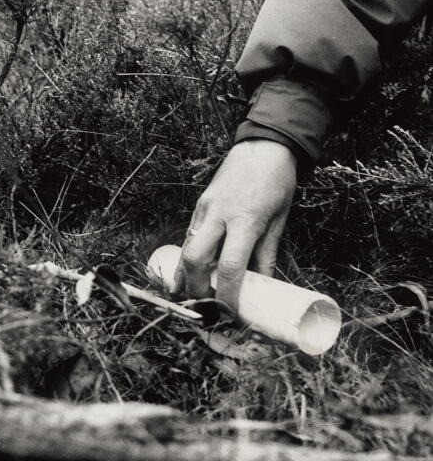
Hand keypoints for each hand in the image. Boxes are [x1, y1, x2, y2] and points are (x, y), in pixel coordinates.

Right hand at [172, 140, 296, 313]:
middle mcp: (219, 215)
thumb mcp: (278, 221)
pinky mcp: (199, 206)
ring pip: (185, 249)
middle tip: (208, 306)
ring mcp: (205, 209)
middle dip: (197, 289)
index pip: (230, 266)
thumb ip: (267, 254)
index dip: (228, 295)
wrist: (263, 147)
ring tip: (191, 297)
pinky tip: (181, 276)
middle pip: (195, 260)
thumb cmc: (276, 183)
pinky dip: (184, 259)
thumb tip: (262, 285)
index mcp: (245, 220)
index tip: (230, 313)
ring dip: (186, 277)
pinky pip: (188, 237)